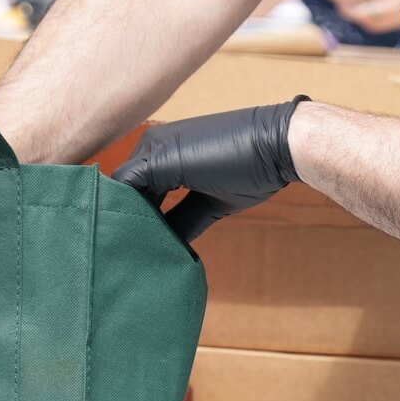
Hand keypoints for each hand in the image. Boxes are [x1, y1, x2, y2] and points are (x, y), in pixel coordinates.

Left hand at [112, 97, 307, 241]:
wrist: (277, 147)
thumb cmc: (252, 171)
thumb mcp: (210, 202)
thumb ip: (182, 220)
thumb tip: (167, 247)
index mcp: (165, 153)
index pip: (135, 191)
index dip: (134, 219)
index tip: (138, 247)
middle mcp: (152, 146)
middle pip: (124, 190)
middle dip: (126, 221)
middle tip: (128, 255)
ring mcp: (152, 148)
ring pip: (122, 190)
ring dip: (126, 218)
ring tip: (132, 251)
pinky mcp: (157, 156)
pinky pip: (126, 187)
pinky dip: (128, 212)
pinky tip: (136, 238)